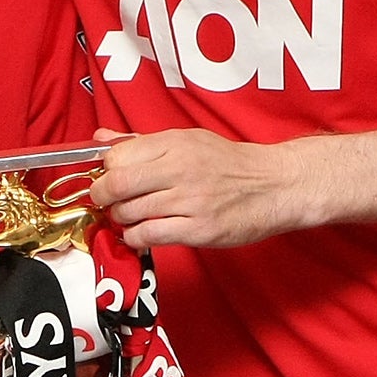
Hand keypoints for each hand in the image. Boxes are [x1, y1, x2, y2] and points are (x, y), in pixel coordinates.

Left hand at [89, 126, 304, 248]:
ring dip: (120, 219)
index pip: (117, 155)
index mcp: (175, 143)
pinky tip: (140, 234)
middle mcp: (181, 169)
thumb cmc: (229, 164)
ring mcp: (190, 200)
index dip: (105, 170)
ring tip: (128, 217)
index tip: (107, 178)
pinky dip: (136, 238)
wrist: (275, 185)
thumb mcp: (188, 140)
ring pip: (130, 212)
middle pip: (117, 184)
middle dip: (102, 196)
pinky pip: (150, 235)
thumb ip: (141, 142)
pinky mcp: (199, 229)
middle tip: (106, 201)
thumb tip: (101, 139)